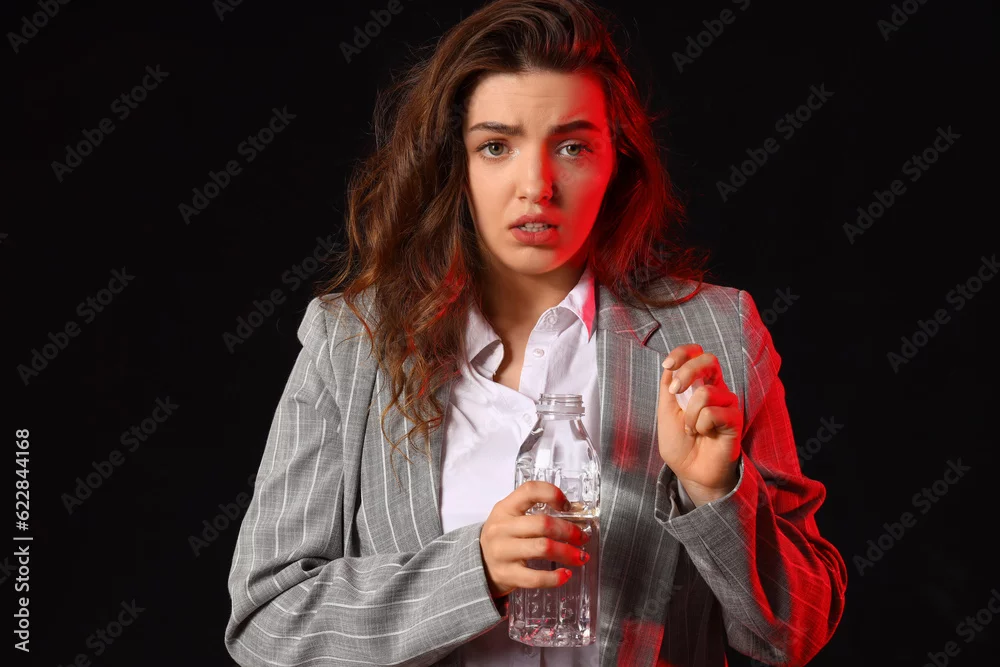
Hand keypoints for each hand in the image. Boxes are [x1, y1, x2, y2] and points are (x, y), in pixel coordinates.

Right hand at [479, 481, 592, 598]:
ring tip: (580, 557)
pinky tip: (565, 575)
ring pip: (542, 548)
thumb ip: (535, 512)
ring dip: (567, 553)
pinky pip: (535, 577)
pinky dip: (555, 578)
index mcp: (505, 508)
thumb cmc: (503, 538)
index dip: (552, 494)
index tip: (567, 505)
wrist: (478, 565)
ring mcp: (502, 552)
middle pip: (542, 523)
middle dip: (568, 530)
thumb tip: (574, 512)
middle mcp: (502, 528)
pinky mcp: (506, 574)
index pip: (529, 491)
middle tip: (582, 537)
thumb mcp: (510, 518)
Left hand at [659, 344, 742, 504]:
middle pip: (709, 360)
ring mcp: (726, 403)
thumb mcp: (665, 412)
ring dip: (690, 415)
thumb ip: (668, 388)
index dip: (682, 353)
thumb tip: (671, 366)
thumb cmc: (679, 443)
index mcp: (696, 384)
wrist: (691, 471)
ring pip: (706, 393)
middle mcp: (715, 389)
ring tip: (691, 430)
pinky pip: (714, 413)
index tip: (667, 365)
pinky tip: (704, 435)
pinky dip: (701, 426)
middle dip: (688, 372)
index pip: (696, 355)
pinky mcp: (734, 419)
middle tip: (674, 393)